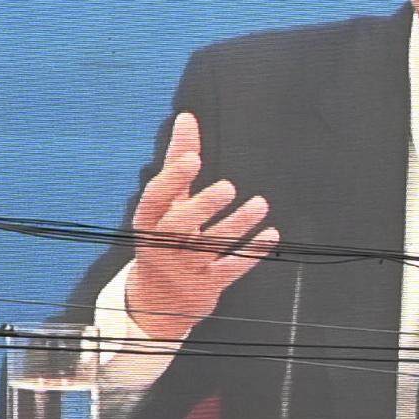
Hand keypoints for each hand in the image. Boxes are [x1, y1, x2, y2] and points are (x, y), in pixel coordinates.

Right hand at [123, 111, 279, 346]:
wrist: (156, 300)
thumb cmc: (163, 236)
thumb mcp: (166, 203)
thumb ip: (177, 161)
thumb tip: (187, 118)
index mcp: (148, 220)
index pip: (155, 198)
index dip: (173, 179)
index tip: (193, 159)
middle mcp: (163, 244)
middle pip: (179, 225)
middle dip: (203, 206)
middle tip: (228, 187)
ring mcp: (184, 267)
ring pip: (210, 245)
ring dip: (238, 225)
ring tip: (260, 204)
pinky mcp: (207, 286)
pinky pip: (230, 268)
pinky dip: (251, 252)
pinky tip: (269, 234)